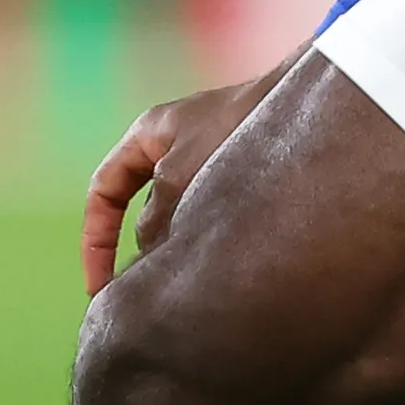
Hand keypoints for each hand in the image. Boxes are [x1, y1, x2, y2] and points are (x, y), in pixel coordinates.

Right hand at [82, 75, 275, 291]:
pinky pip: (216, 222)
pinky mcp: (245, 181)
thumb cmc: (238, 125)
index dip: (94, 242)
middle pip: (144, 213)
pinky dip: (213, 245)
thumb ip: (155, 220)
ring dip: (184, 252)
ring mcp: (212, 164)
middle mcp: (176, 149)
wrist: (310, 102)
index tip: (100, 288)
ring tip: (191, 289)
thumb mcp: (179, 176)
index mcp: (148, 135)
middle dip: (145, 255)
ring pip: (183, 222)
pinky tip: (225, 270)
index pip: (103, 193)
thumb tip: (148, 260)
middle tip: (151, 301)